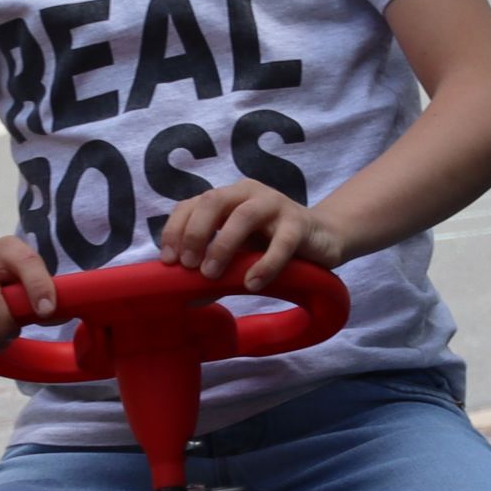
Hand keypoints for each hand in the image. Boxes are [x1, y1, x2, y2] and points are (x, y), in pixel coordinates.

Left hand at [159, 179, 344, 290]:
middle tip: (189, 265)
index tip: (168, 260)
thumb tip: (187, 297)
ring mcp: (276, 205)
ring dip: (223, 245)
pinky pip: (282, 242)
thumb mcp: (239, 256)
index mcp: (228, 197)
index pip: (192, 203)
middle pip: (213, 201)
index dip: (175, 229)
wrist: (322, 239)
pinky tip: (252, 284)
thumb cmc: (271, 245)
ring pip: (244, 216)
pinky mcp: (300, 223)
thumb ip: (215, 270)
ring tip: (211, 275)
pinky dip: (265, 264)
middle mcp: (248, 193)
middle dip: (195, 233)